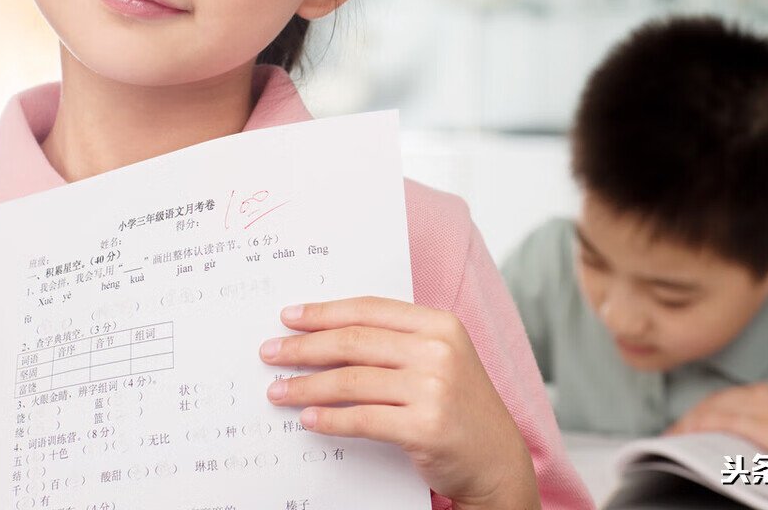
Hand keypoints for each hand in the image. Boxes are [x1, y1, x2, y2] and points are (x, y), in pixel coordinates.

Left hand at [260, 296, 539, 509]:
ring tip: (278, 391)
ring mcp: (434, 389)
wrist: (496, 458)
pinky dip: (329, 419)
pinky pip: (363, 419)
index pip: (369, 309)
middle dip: (304, 347)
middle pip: (354, 341)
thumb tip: (327, 337)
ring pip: (352, 381)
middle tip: (270, 352)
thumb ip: (396, 342)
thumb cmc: (460, 406)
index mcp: (440, 324)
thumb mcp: (440, 357)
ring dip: (307, 386)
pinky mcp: (426, 427)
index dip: (324, 312)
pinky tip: (308, 419)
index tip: (289, 318)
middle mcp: (439, 350)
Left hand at [665, 382, 767, 461]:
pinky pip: (724, 421)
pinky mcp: (764, 423)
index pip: (719, 401)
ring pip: (713, 409)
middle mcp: (759, 394)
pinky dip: (703, 426)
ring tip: (671, 441)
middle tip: (668, 438)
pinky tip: (688, 436)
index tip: (678, 431)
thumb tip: (725, 445)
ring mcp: (761, 406)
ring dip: (688, 425)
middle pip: (711, 402)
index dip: (696, 415)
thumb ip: (754, 434)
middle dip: (687, 420)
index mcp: (763, 394)